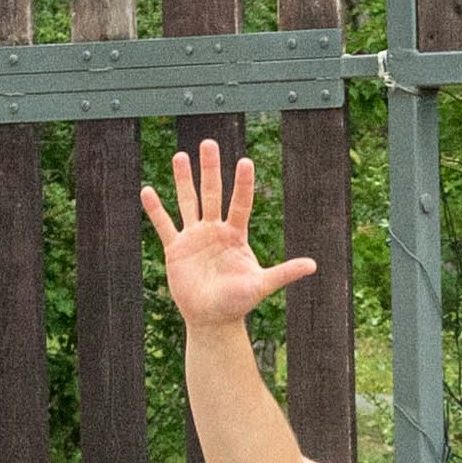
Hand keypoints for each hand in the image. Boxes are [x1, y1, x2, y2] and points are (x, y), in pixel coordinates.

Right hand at [139, 138, 316, 331]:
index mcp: (236, 235)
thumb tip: (314, 265)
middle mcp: (215, 230)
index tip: (245, 161)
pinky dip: (155, 209)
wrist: (212, 319)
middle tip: (209, 143)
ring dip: (183, 179)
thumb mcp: (261, 286)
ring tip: (180, 155)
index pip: (240, 203)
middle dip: (210, 169)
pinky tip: (147, 191)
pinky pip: (164, 225)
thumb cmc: (238, 302)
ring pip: (188, 202)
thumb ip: (284, 273)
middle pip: (212, 193)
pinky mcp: (175, 248)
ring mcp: (194, 237)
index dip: (242, 184)